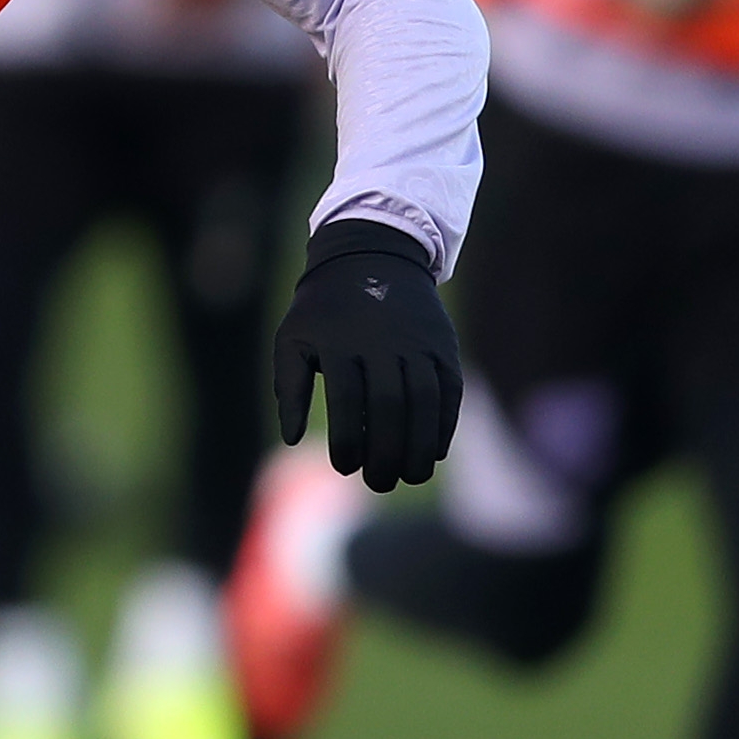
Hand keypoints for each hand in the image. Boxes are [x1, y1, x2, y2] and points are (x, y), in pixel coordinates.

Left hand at [269, 219, 462, 490]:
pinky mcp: (443, 346)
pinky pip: (450, 390)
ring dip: (422, 447)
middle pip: (389, 407)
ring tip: (412, 476)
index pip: (346, 403)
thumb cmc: (324, 310)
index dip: (348, 442)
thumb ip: (289, 387)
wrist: (372, 255)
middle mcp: (382, 342)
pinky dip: (446, 424)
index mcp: (340, 343)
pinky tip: (436, 452)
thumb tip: (291, 438)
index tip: (345, 467)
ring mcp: (417, 343)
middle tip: (378, 482)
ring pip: (425, 401)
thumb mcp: (292, 338)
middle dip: (386, 453)